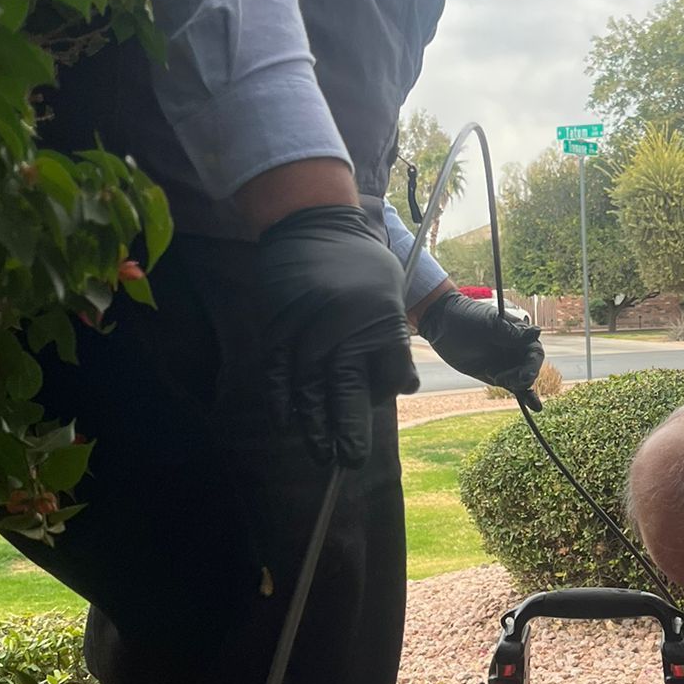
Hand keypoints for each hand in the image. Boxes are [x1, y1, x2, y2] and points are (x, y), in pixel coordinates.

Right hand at [254, 205, 418, 465]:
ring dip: (315, 428)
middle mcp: (346, 333)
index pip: (390, 376)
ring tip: (322, 457)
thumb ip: (395, 341)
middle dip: (350, 432)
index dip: (386, 391)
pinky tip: (287, 423)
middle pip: (349, 394)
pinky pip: (278, 374)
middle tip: (351, 461)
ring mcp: (308, 333)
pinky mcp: (279, 330)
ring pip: (311, 392)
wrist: (312, 222)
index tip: (378, 398)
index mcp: (381, 322)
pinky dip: (281, 401)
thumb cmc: (359, 259)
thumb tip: (406, 386)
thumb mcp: (390, 293)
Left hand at [420, 291, 544, 406]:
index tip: (525, 373)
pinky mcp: (497, 375)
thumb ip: (511, 333)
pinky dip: (525, 396)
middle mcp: (516, 348)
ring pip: (523, 379)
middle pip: (531, 368)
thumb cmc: (466, 319)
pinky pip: (514, 386)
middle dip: (524, 377)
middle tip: (506, 379)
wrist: (441, 324)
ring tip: (499, 379)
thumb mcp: (488, 325)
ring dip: (521, 386)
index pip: (535, 352)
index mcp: (519, 334)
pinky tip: (535, 407)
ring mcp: (507, 363)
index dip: (533, 364)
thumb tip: (538, 332)